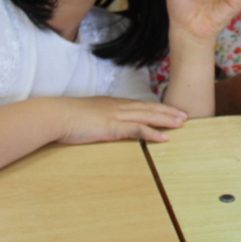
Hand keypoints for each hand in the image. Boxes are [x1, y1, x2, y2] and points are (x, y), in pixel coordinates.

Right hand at [56, 96, 187, 144]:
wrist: (56, 115)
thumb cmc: (66, 117)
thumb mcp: (86, 115)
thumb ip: (97, 119)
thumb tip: (102, 124)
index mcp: (111, 104)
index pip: (138, 105)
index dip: (155, 108)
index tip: (169, 110)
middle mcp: (117, 107)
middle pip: (148, 108)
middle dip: (167, 111)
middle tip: (184, 115)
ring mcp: (116, 116)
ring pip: (147, 116)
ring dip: (166, 119)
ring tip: (181, 123)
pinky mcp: (113, 127)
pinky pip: (137, 129)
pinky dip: (152, 133)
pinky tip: (164, 138)